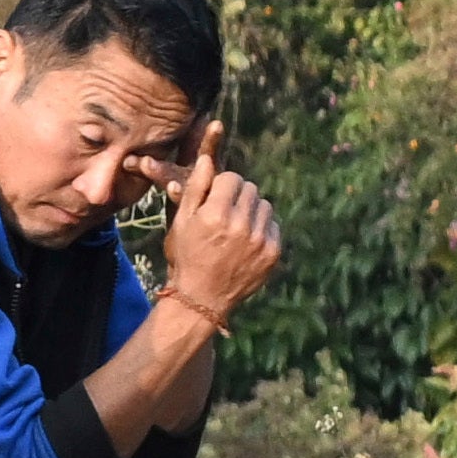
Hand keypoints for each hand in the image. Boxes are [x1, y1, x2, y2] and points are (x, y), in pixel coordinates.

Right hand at [157, 165, 287, 326]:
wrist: (201, 298)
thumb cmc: (187, 257)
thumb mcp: (182, 222)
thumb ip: (196, 188)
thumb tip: (207, 159)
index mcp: (216, 214)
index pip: (232, 178)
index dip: (222, 186)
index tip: (215, 199)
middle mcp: (241, 225)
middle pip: (250, 189)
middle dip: (238, 196)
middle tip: (226, 214)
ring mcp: (260, 240)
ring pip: (265, 205)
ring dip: (252, 211)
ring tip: (237, 228)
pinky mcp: (272, 253)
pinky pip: (274, 226)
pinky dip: (262, 230)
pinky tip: (247, 243)